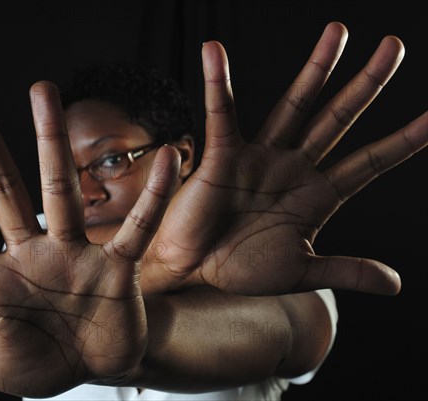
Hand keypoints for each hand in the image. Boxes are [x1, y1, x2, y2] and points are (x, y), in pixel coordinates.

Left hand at [0, 75, 179, 396]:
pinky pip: (137, 227)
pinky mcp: (116, 268)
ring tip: (42, 91)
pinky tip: (165, 159)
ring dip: (51, 143)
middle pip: (2, 188)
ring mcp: (74, 255)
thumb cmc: (38, 364)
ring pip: (60, 191)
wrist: (93, 372)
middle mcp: (31, 254)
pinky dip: (152, 198)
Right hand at [141, 22, 427, 295]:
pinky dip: (217, 84)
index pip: (369, 163)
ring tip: (338, 32)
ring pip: (292, 106)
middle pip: (337, 119)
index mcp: (316, 196)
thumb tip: (397, 284)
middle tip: (394, 46)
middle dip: (366, 85)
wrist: (194, 270)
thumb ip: (346, 271)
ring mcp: (259, 157)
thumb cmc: (241, 268)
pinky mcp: (223, 155)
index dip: (403, 141)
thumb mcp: (300, 270)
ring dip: (315, 70)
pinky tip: (215, 51)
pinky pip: (222, 114)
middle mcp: (293, 168)